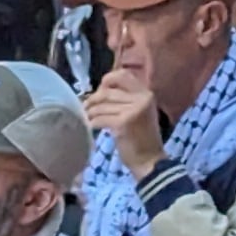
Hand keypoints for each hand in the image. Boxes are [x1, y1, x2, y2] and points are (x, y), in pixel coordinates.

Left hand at [84, 62, 164, 176]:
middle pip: (108, 91)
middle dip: (93, 99)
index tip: (100, 90)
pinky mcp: (123, 124)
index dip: (107, 80)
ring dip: (90, 112)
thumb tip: (100, 90)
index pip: (123, 75)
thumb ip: (126, 98)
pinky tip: (91, 127)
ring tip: (87, 117)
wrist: (149, 161)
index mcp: (146, 94)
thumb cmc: (142, 138)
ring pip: (102, 105)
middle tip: (86, 107)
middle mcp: (142, 99)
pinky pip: (100, 118)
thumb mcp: (140, 112)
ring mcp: (133, 111)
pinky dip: (92, 122)